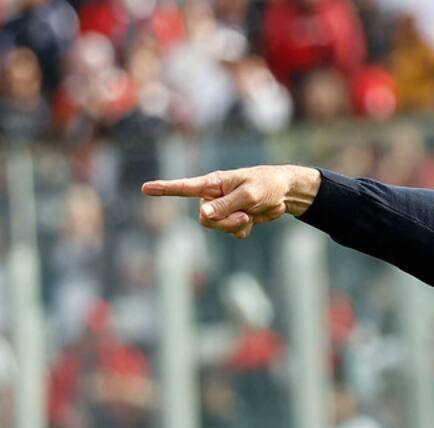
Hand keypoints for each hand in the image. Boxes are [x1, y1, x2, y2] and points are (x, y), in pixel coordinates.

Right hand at [141, 165, 320, 238]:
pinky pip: (232, 233)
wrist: (284, 192)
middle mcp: (213, 196)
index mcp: (213, 184)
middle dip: (224, 221)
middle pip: (204, 218)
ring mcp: (223, 209)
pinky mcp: (234, 220)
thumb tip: (203, 214)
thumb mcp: (248, 194)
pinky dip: (242, 230)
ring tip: (250, 214)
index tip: (145, 188)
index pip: (184, 187)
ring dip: (235, 225)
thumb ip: (226, 204)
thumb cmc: (265, 185)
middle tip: (244, 214)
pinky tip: (252, 219)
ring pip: (217, 227)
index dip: (164, 189)